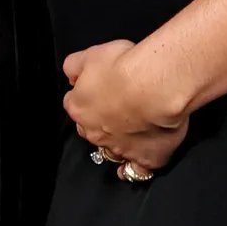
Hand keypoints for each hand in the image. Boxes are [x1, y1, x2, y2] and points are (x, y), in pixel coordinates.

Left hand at [62, 40, 189, 174]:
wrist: (155, 86)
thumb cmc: (125, 67)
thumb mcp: (91, 54)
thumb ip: (75, 65)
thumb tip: (71, 74)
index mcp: (80, 107)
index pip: (74, 104)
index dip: (86, 96)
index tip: (97, 89)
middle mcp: (95, 132)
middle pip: (90, 131)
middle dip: (99, 122)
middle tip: (114, 109)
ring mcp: (120, 148)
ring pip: (110, 151)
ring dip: (114, 145)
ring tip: (124, 135)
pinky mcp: (146, 158)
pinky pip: (136, 171)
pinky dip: (133, 169)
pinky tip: (134, 165)